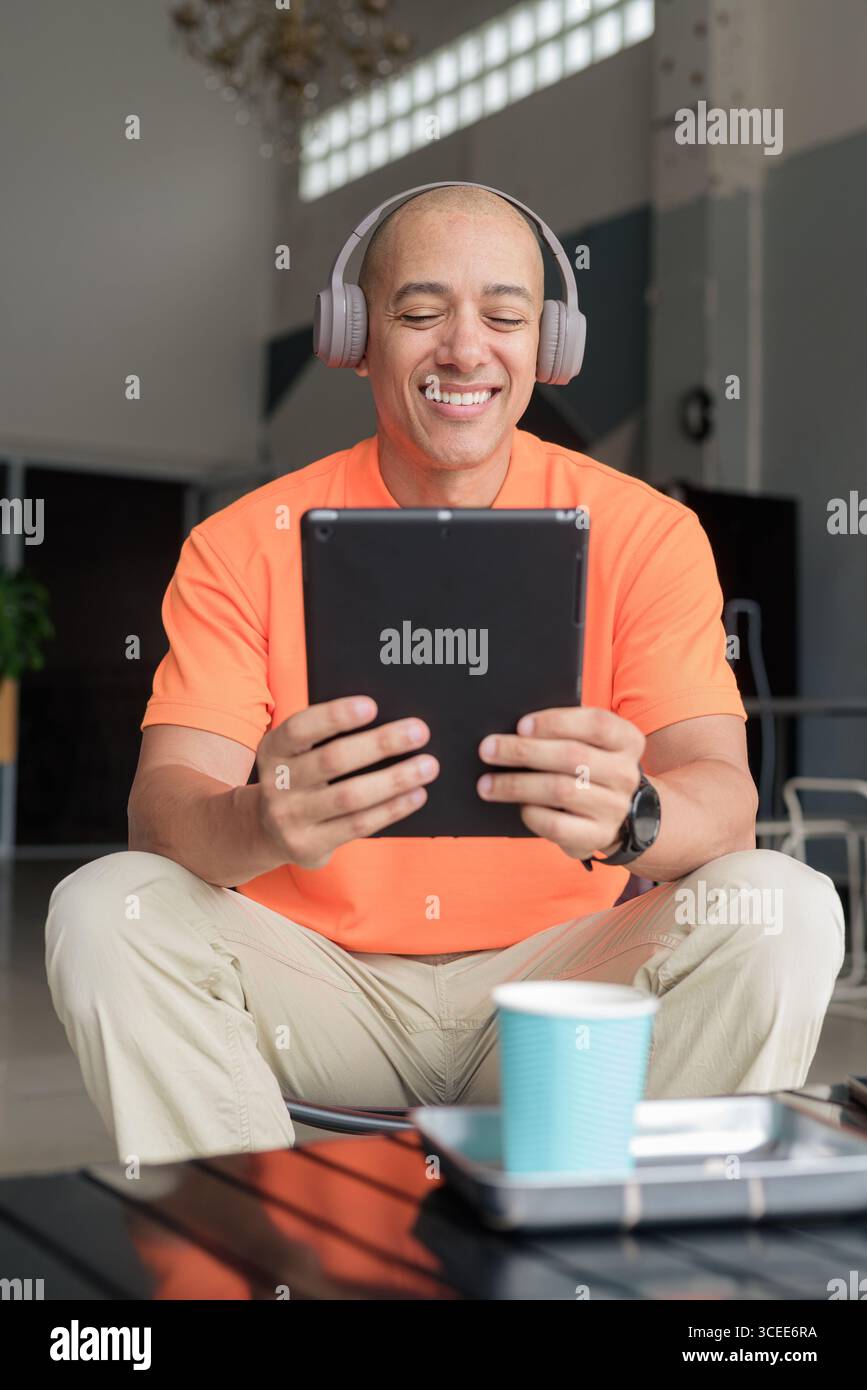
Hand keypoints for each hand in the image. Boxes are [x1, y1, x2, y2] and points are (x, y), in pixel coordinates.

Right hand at [255, 696, 438, 868]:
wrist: (267, 830)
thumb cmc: (300, 777)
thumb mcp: (298, 754)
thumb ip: (327, 738)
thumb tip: (388, 719)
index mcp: (273, 749)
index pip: (301, 728)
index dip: (335, 716)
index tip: (372, 705)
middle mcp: (277, 783)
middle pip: (333, 760)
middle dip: (380, 744)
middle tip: (419, 731)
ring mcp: (290, 818)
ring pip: (350, 796)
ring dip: (395, 779)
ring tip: (428, 766)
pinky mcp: (309, 845)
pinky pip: (358, 825)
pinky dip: (392, 809)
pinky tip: (416, 795)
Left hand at [477, 707, 645, 860]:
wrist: (616, 814)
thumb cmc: (589, 767)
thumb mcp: (589, 744)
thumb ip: (562, 732)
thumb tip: (513, 730)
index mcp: (627, 740)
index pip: (595, 724)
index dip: (556, 722)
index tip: (521, 725)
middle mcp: (625, 774)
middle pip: (572, 757)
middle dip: (523, 752)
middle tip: (487, 750)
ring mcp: (614, 808)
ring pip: (560, 791)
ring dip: (517, 785)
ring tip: (486, 783)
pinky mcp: (598, 836)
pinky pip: (557, 824)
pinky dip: (531, 813)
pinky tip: (516, 806)